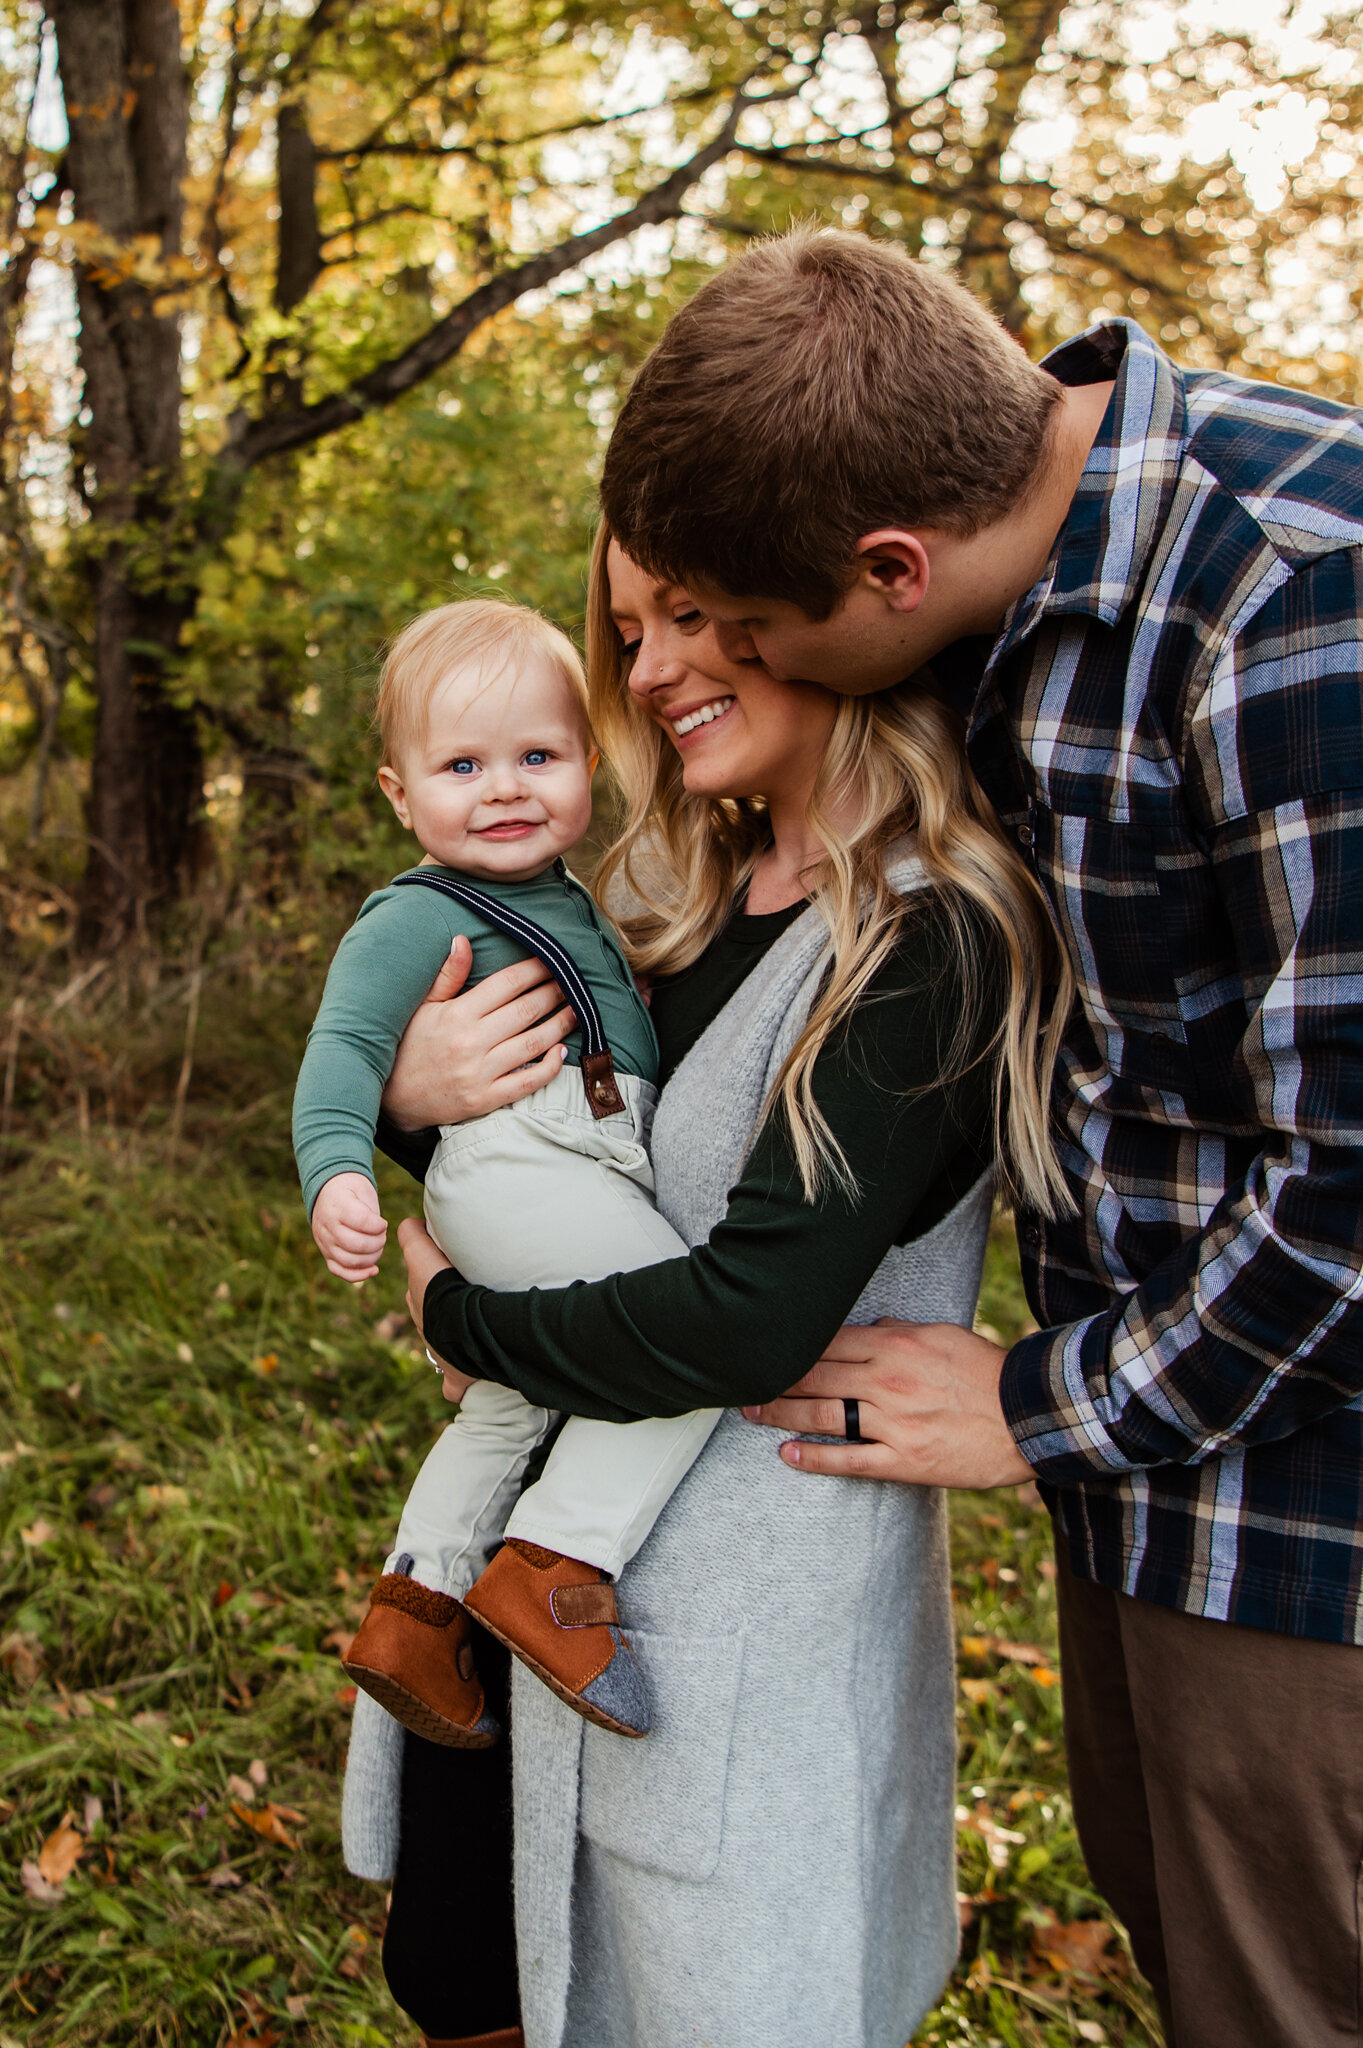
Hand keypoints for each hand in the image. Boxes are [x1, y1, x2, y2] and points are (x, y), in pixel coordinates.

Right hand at [312, 1172, 386, 1281]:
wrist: (327, 1192)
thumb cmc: (351, 1190)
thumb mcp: (361, 1189)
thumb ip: (370, 1210)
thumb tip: (378, 1233)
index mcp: (336, 1207)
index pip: (361, 1221)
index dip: (378, 1226)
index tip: (382, 1223)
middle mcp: (327, 1227)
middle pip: (357, 1245)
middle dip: (378, 1242)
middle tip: (382, 1234)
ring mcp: (324, 1243)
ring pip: (350, 1261)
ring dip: (372, 1257)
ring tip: (378, 1246)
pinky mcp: (326, 1254)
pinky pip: (339, 1271)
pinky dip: (358, 1275)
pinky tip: (373, 1270)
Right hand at [381, 935, 575, 1130]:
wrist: (393, 1097)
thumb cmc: (411, 1045)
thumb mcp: (424, 1006)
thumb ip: (448, 975)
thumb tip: (463, 940)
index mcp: (457, 1014)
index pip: (506, 984)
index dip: (534, 970)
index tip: (552, 961)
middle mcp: (470, 1042)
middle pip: (526, 1010)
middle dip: (554, 993)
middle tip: (572, 983)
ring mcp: (479, 1073)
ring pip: (532, 1043)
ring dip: (560, 1025)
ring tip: (576, 1011)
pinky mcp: (485, 1099)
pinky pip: (526, 1082)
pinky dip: (549, 1067)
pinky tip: (562, 1052)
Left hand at [398, 1216, 475, 1403]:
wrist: (464, 1325)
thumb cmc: (446, 1289)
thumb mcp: (421, 1254)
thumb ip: (412, 1235)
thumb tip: (409, 1223)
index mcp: (418, 1299)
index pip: (418, 1284)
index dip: (431, 1274)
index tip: (448, 1269)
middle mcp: (424, 1326)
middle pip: (430, 1312)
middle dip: (442, 1305)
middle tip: (468, 1292)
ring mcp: (438, 1352)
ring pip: (443, 1343)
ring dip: (455, 1336)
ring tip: (478, 1327)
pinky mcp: (454, 1376)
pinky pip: (453, 1385)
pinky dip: (457, 1384)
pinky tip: (467, 1380)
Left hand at [742, 1319, 1032, 1488]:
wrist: (1030, 1417)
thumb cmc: (988, 1372)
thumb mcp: (944, 1335)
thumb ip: (901, 1331)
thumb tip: (870, 1328)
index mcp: (895, 1345)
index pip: (826, 1341)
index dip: (789, 1345)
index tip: (761, 1345)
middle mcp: (886, 1381)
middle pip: (813, 1376)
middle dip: (772, 1378)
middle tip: (739, 1380)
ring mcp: (892, 1423)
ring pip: (822, 1415)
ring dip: (781, 1414)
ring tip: (752, 1413)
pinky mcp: (903, 1460)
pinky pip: (848, 1459)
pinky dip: (813, 1457)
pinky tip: (787, 1454)